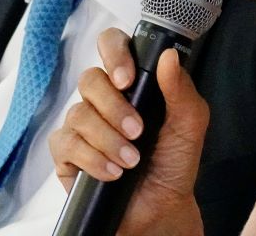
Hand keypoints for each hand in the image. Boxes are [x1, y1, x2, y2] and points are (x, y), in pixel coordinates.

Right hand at [48, 28, 210, 235]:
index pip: (111, 46)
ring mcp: (81, 124)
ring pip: (78, 113)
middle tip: (137, 131)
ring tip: (130, 161)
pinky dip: (93, 159)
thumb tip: (168, 57)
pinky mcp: (66, 152)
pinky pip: (67, 143)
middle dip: (114, 107)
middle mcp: (102, 99)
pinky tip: (112, 172)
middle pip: (90, 79)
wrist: (161, 209)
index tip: (127, 79)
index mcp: (130, 83)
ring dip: (108, 140)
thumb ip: (181, 90)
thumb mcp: (189, 126)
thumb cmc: (173, 164)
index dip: (114, 53)